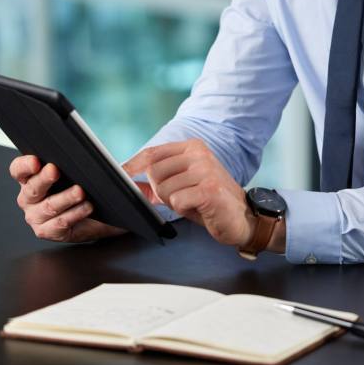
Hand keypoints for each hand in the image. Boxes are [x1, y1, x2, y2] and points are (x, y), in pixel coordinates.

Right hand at [9, 155, 125, 242]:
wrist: (92, 217)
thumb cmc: (76, 189)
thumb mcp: (70, 174)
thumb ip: (65, 163)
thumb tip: (75, 153)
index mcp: (28, 180)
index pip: (18, 170)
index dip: (25, 165)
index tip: (36, 161)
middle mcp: (28, 198)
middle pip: (32, 188)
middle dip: (44, 178)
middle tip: (55, 171)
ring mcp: (36, 217)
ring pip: (49, 206)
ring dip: (65, 198)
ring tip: (80, 192)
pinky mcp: (48, 231)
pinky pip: (60, 223)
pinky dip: (75, 214)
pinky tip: (86, 207)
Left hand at [123, 139, 254, 247]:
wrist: (243, 217)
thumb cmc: (210, 201)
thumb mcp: (183, 185)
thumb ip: (158, 181)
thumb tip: (130, 181)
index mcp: (192, 147)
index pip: (153, 152)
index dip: (134, 164)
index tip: (120, 173)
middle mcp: (199, 154)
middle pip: (154, 172)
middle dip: (161, 191)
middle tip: (182, 197)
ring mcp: (206, 170)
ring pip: (164, 189)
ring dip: (174, 202)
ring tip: (194, 202)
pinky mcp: (209, 189)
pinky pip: (177, 201)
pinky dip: (184, 209)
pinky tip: (200, 208)